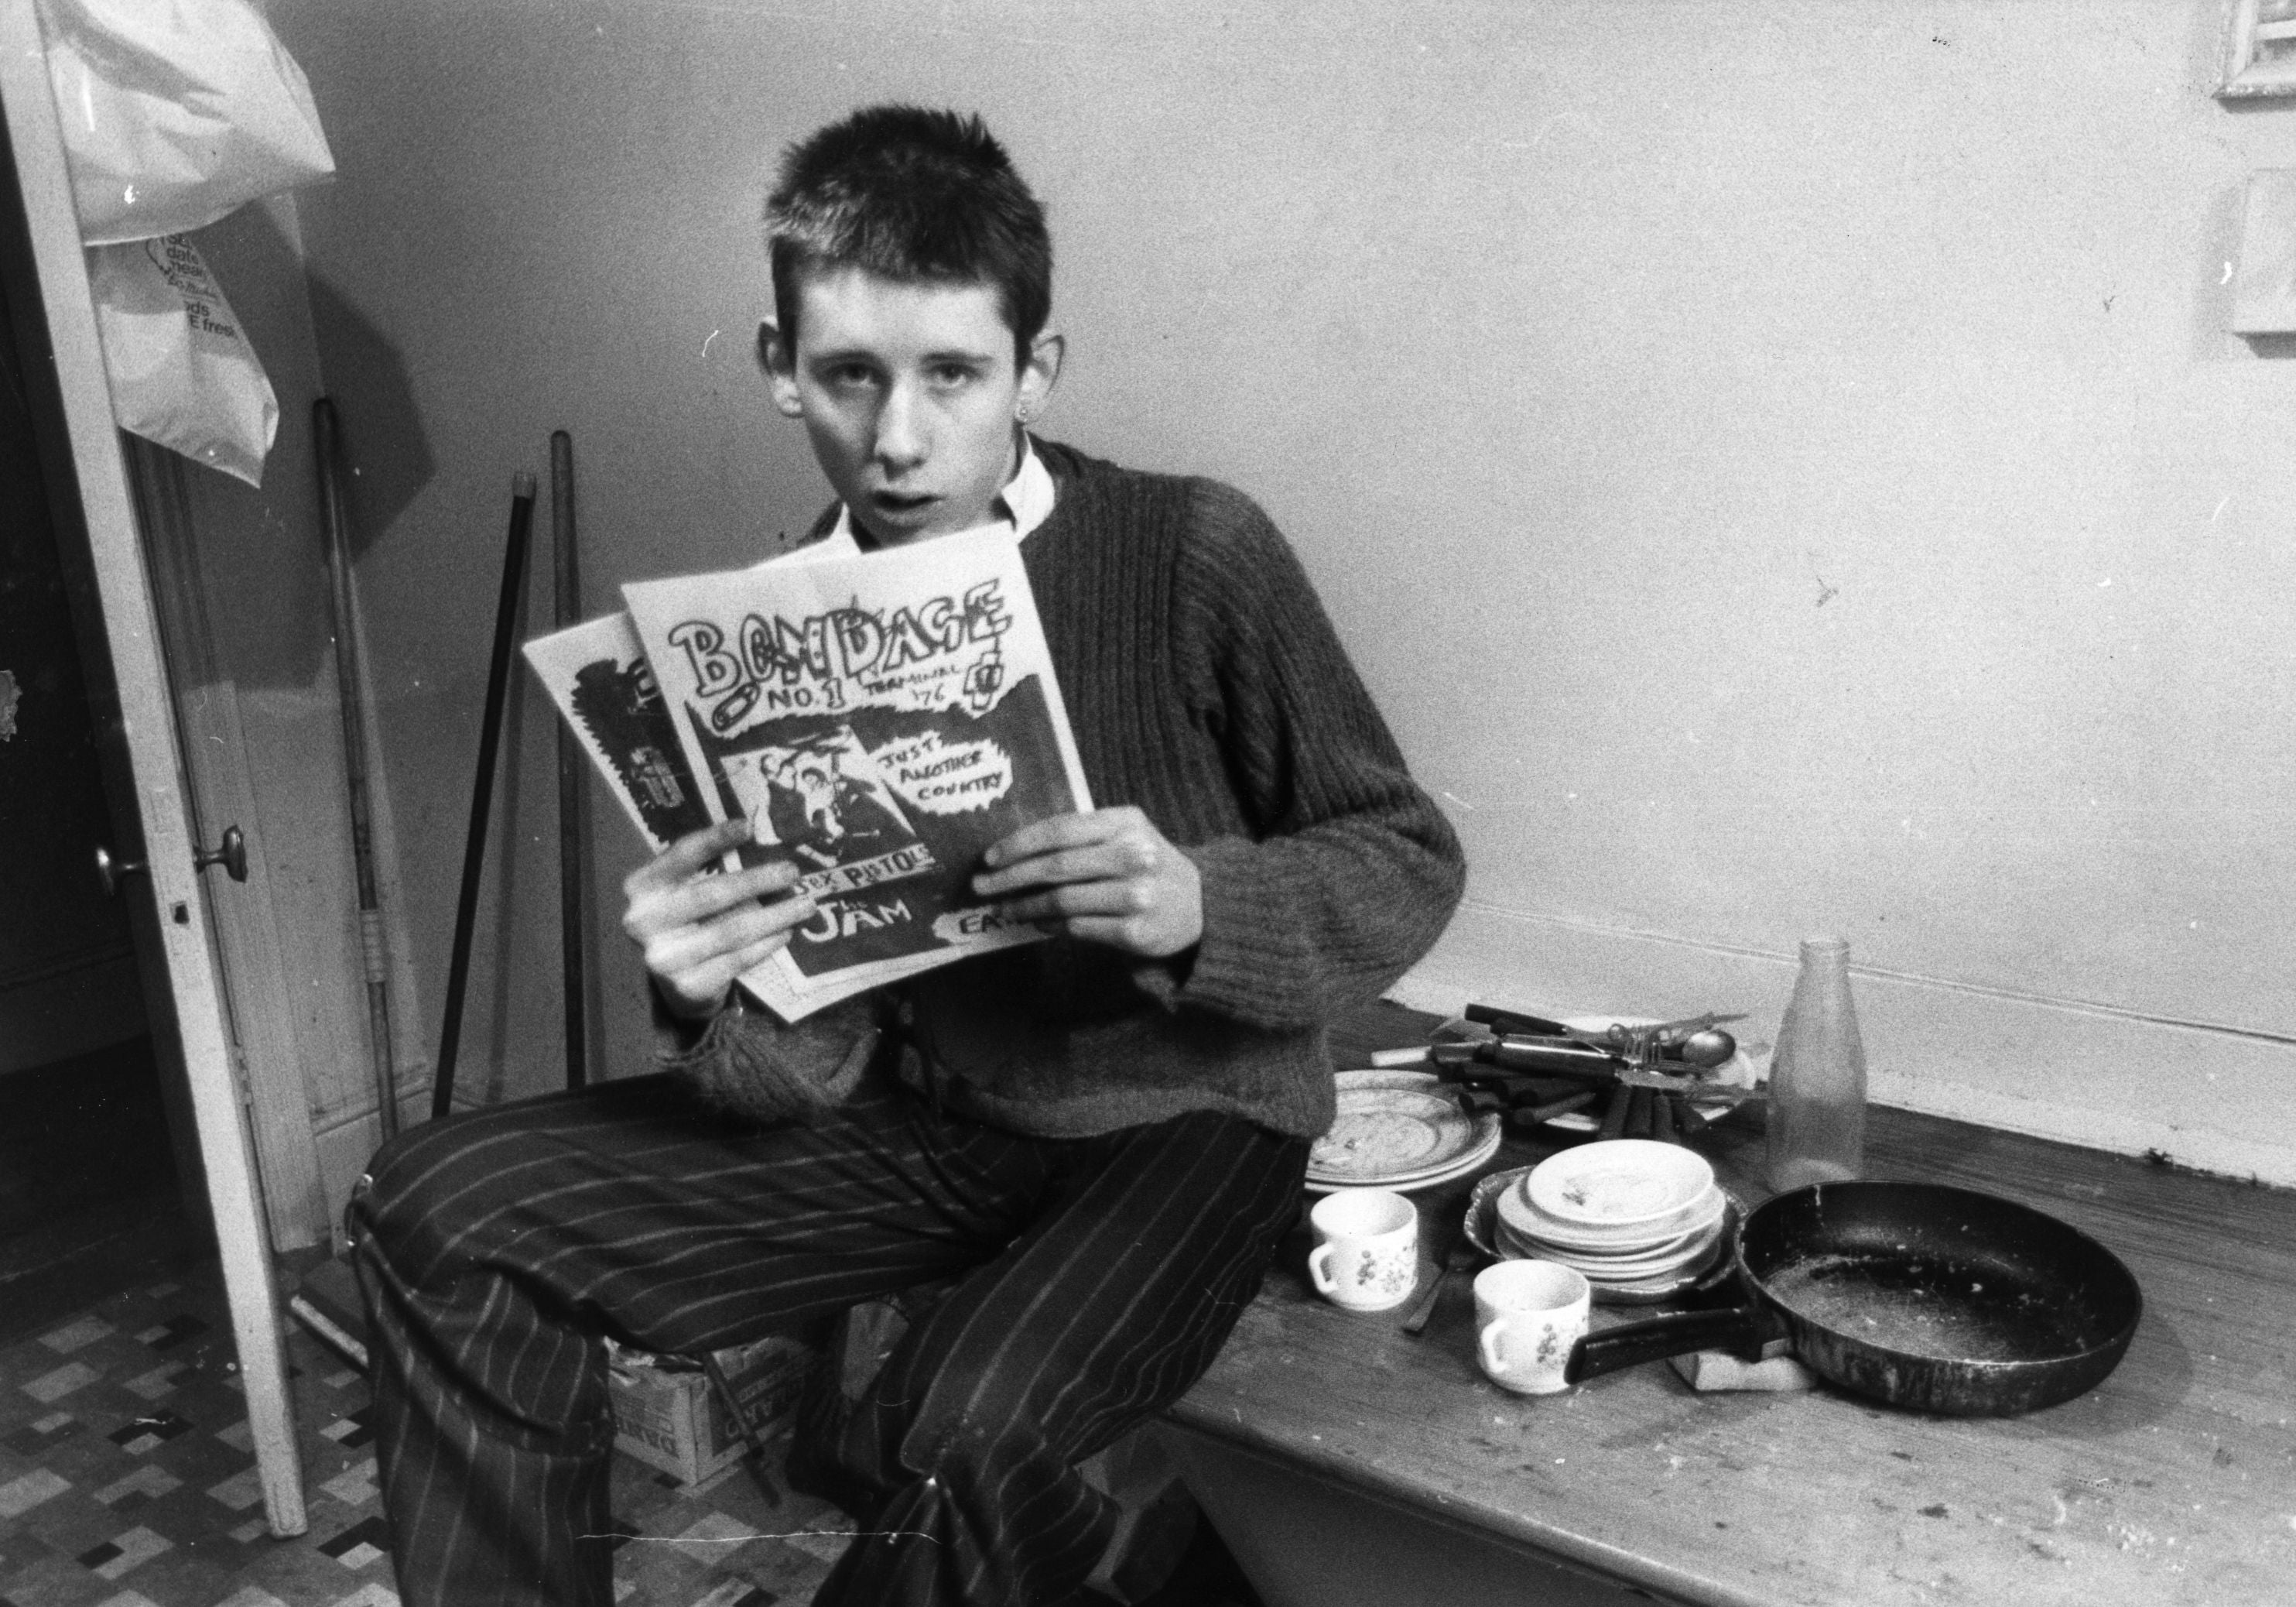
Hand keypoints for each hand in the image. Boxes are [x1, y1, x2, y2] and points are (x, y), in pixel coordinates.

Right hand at [622, 818, 816, 1019]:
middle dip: (757, 881)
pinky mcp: (686, 986)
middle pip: (711, 894)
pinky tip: (786, 933)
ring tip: (805, 905)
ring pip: (731, 930)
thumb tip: (760, 841)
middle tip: (792, 872)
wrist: (672, 984)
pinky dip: (766, 945)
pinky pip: (737, 959)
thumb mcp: (681, 892)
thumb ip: (705, 870)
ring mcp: (663, 957)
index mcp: (641, 887)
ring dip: (775, 915)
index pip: (680, 856)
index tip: (749, 825)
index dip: (714, 839)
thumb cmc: (685, 923)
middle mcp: (643, 921)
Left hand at [971, 806, 1201, 957]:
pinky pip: (1077, 927)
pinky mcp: (1135, 931)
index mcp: (1126, 822)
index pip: (1060, 829)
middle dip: (1011, 878)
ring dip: (1026, 906)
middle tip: (982, 887)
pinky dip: (1051, 926)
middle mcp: (1134, 856)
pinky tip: (1039, 923)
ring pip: (1062, 901)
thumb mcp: (1125, 834)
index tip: (990, 857)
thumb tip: (1015, 853)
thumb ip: (1081, 836)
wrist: (1202, 906)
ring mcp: (1136, 896)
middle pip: (1056, 866)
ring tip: (1006, 909)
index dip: (1019, 844)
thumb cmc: (1148, 865)